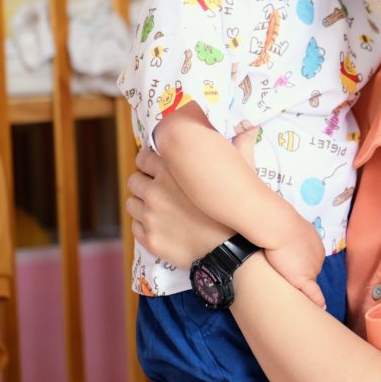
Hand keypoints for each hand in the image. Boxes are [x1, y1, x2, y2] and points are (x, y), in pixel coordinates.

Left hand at [127, 148, 230, 266]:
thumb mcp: (241, 173)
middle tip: (159, 189)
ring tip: (159, 209)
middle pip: (134, 180)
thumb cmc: (237, 210)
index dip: (150, 161)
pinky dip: (144, 225)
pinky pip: (135, 226)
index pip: (143, 157)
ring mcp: (150, 216)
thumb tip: (248, 129)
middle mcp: (156, 191)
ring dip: (142, 204)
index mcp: (172, 170)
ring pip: (132, 203)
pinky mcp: (150, 239)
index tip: (159, 168)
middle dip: (144, 182)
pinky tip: (161, 226)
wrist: (233, 252)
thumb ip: (239, 147)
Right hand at [264, 217, 326, 307]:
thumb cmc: (280, 224)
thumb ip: (291, 234)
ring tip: (290, 287)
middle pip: (311, 270)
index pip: (311, 259)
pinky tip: (319, 308)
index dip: (301, 263)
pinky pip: (314, 293)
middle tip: (288, 274)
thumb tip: (283, 235)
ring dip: (301, 285)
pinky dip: (317, 301)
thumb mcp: (289, 226)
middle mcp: (319, 256)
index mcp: (316, 244)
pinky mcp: (304, 278)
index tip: (292, 265)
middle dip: (301, 273)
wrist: (280, 227)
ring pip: (309, 281)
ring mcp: (313, 268)